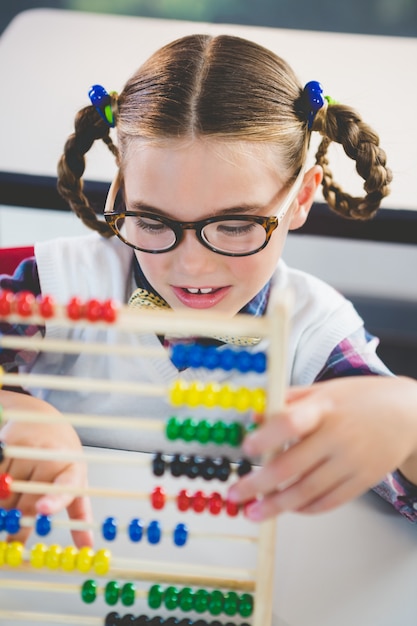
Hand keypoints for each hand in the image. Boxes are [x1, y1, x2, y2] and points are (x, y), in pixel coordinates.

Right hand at [0, 390, 92, 546]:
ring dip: (4, 507)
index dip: (54, 500)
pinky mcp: (6, 447)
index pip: (65, 486)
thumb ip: (80, 513)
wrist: (43, 420)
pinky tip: (4, 488)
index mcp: (71, 469)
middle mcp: (49, 458)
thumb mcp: (77, 480)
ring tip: (11, 504)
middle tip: (12, 542)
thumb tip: (87, 547)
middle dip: (17, 525)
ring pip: (5, 495)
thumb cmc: (63, 456)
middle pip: (26, 502)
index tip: (42, 510)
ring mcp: (26, 451)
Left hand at [227, 376, 416, 520]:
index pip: (292, 422)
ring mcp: (351, 462)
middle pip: (293, 465)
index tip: (245, 448)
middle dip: (259, 484)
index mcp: (325, 407)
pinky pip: (329, 502)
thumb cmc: (361, 399)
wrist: (409, 414)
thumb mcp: (325, 390)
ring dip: (277, 505)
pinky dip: (306, 508)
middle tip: (236, 494)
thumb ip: (290, 400)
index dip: (266, 437)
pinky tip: (289, 509)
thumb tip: (254, 415)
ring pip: (308, 491)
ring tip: (254, 512)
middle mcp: (337, 436)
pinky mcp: (363, 481)